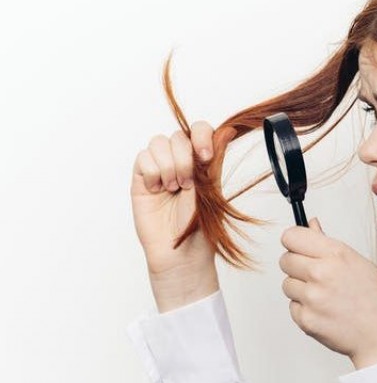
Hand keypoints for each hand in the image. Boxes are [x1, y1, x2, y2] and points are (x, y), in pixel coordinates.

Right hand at [130, 121, 230, 311]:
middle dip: (185, 159)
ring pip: (159, 143)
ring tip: (174, 189)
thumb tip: (228, 130)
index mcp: (200, 161)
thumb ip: (215, 160)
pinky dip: (153, 173)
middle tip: (188, 185)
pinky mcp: (142, 179)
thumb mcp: (213, 190)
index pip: (199, 130)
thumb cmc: (200, 226)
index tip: (206, 156)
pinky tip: (158, 190)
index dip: (201, 136)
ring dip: (169, 165)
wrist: (182, 252)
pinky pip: (142, 158)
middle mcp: (180, 161)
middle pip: (178, 135)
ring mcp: (160, 169)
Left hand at [279, 219, 376, 368]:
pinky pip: (293, 307)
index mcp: (336, 254)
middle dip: (296, 265)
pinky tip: (325, 311)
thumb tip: (311, 225)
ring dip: (300, 289)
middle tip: (315, 275)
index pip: (291, 236)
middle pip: (285, 260)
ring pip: (287, 284)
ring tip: (325, 296)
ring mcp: (312, 298)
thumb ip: (329, 245)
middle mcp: (321, 273)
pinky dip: (304, 309)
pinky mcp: (306, 320)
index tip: (299, 248)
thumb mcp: (358, 263)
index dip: (294, 242)